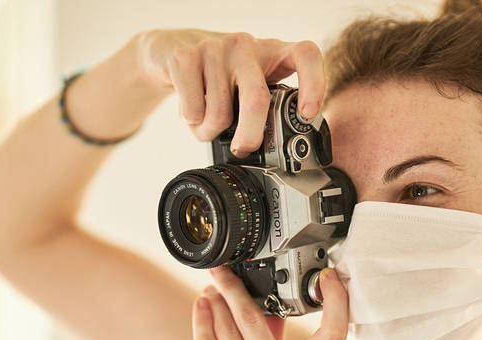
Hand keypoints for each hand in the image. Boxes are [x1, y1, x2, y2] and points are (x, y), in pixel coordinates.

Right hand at [131, 28, 325, 156]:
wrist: (168, 52)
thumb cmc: (217, 77)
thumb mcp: (247, 86)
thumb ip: (265, 108)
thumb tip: (278, 151)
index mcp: (271, 52)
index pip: (305, 54)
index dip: (313, 83)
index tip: (307, 114)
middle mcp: (246, 46)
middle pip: (257, 98)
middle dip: (251, 135)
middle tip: (244, 149)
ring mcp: (216, 48)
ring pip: (220, 113)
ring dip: (210, 133)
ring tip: (207, 124)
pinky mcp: (186, 56)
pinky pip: (193, 110)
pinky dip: (192, 123)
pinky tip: (190, 112)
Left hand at [188, 265, 347, 339]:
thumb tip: (266, 308)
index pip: (334, 334)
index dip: (338, 301)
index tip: (330, 277)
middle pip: (256, 318)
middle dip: (235, 287)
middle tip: (224, 268)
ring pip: (228, 328)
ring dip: (216, 301)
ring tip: (211, 286)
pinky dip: (202, 320)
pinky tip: (201, 305)